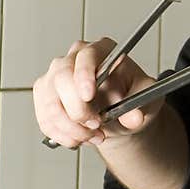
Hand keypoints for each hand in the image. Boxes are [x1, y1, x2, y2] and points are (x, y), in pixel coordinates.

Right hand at [32, 38, 160, 151]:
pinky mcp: (44, 96)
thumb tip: (134, 117)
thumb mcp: (145, 99)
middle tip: (96, 125)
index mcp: (102, 50)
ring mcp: (55, 76)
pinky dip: (62, 135)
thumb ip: (142, 106)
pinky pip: (45, 119)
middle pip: (62, 77)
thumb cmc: (131, 98)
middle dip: (78, 109)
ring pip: (51, 103)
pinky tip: (79, 138)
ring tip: (94, 136)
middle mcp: (74, 58)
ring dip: (71, 127)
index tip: (88, 96)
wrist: (119, 114)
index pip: (87, 55)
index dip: (84, 74)